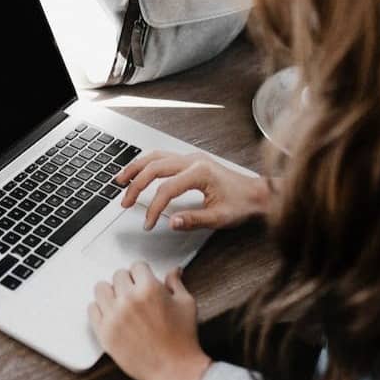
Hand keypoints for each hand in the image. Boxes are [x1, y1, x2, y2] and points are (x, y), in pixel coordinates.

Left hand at [88, 262, 210, 379]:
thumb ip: (176, 283)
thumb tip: (174, 271)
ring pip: (101, 288)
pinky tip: (111, 314)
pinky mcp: (104, 332)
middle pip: (118, 275)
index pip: (137, 266)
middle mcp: (128, 300)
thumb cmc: (183, 339)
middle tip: (135, 294)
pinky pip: (92, 309)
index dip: (142, 273)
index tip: (143, 280)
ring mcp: (114, 316)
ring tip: (120, 302)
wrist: (175, 370)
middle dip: (128, 282)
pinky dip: (100, 309)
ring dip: (111, 292)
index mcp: (149, 289)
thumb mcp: (186, 304)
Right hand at [116, 151, 269, 230]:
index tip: (148, 223)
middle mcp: (193, 160)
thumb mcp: (220, 218)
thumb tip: (172, 222)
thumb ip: (194, 220)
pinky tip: (138, 172)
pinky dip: (146, 164)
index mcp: (200, 172)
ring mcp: (191, 158)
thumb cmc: (243, 204)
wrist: (258, 193)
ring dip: (136, 168)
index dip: (154, 208)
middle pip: (154, 167)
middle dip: (136, 185)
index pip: (166, 189)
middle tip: (125, 202)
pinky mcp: (191, 160)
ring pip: (155, 157)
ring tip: (120, 180)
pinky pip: (162, 157)